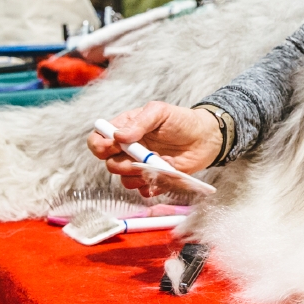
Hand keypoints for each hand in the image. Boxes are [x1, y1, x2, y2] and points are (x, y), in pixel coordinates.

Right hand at [87, 102, 221, 193]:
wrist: (206, 138)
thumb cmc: (182, 120)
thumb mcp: (160, 112)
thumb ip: (139, 122)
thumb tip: (118, 136)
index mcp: (124, 130)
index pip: (98, 140)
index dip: (99, 146)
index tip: (113, 147)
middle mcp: (128, 150)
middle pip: (109, 164)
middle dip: (122, 164)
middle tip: (141, 159)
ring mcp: (140, 166)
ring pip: (125, 180)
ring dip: (138, 176)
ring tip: (157, 165)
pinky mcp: (153, 179)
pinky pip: (143, 190)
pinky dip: (151, 186)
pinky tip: (163, 175)